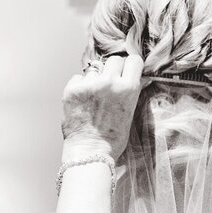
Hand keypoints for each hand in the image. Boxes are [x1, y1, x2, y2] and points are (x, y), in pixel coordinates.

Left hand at [61, 39, 145, 160]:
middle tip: (110, 84)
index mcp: (128, 88)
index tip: (127, 72)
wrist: (90, 151)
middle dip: (113, 70)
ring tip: (94, 98)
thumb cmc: (112, 139)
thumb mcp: (130, 114)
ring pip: (95, 69)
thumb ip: (132, 92)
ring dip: (95, 79)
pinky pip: (78, 78)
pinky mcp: (72, 89)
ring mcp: (89, 84)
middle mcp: (109, 82)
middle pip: (114, 60)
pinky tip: (83, 102)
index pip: (134, 60)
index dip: (131, 66)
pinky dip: (80, 87)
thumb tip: (139, 78)